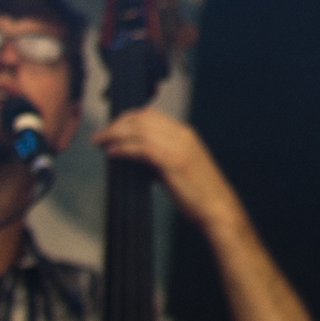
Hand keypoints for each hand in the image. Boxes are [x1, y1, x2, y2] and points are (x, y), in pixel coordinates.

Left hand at [95, 109, 247, 239]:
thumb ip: (160, 157)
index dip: (128, 118)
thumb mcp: (180, 166)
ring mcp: (178, 147)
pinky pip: (143, 149)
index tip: (113, 127)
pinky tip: (113, 153)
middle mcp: (182, 135)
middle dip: (117, 123)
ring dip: (116, 134)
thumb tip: (135, 156)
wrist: (217, 206)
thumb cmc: (199, 191)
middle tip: (102, 135)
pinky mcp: (173, 162)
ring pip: (140, 130)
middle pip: (143, 118)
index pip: (152, 114)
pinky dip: (125, 148)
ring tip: (101, 142)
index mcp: (185, 134)